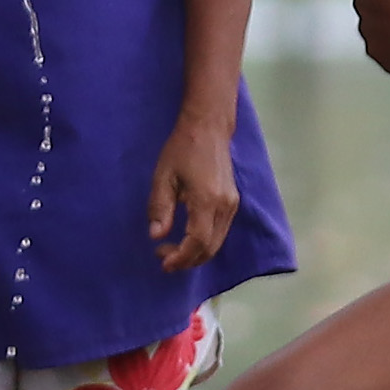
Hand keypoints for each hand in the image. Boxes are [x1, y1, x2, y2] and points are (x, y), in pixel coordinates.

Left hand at [148, 110, 239, 271]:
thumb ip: (160, 207)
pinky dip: (204, 243)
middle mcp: (224, 206)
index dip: (181, 257)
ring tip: (172, 250)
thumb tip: (156, 236)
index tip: (162, 261)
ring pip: (217, 243)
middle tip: (163, 257)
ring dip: (195, 253)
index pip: (197, 241)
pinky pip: (220, 232)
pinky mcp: (232, 202)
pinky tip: (187, 237)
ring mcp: (232, 205)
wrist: (209, 128)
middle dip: (187, 259)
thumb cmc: (182, 148)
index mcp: (207, 199)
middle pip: (210, 247)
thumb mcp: (163, 176)